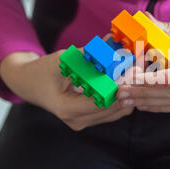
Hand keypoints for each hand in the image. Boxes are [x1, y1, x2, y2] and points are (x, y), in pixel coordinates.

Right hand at [0, 47, 133, 130]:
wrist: (29, 84)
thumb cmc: (43, 70)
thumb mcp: (63, 61)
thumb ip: (89, 56)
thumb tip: (113, 46)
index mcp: (66, 108)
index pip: (101, 103)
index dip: (119, 90)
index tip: (132, 76)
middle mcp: (76, 120)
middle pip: (112, 109)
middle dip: (127, 91)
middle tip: (141, 73)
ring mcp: (82, 122)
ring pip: (115, 112)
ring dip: (127, 95)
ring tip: (137, 76)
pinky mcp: (88, 119)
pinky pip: (111, 112)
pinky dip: (120, 98)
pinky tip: (127, 82)